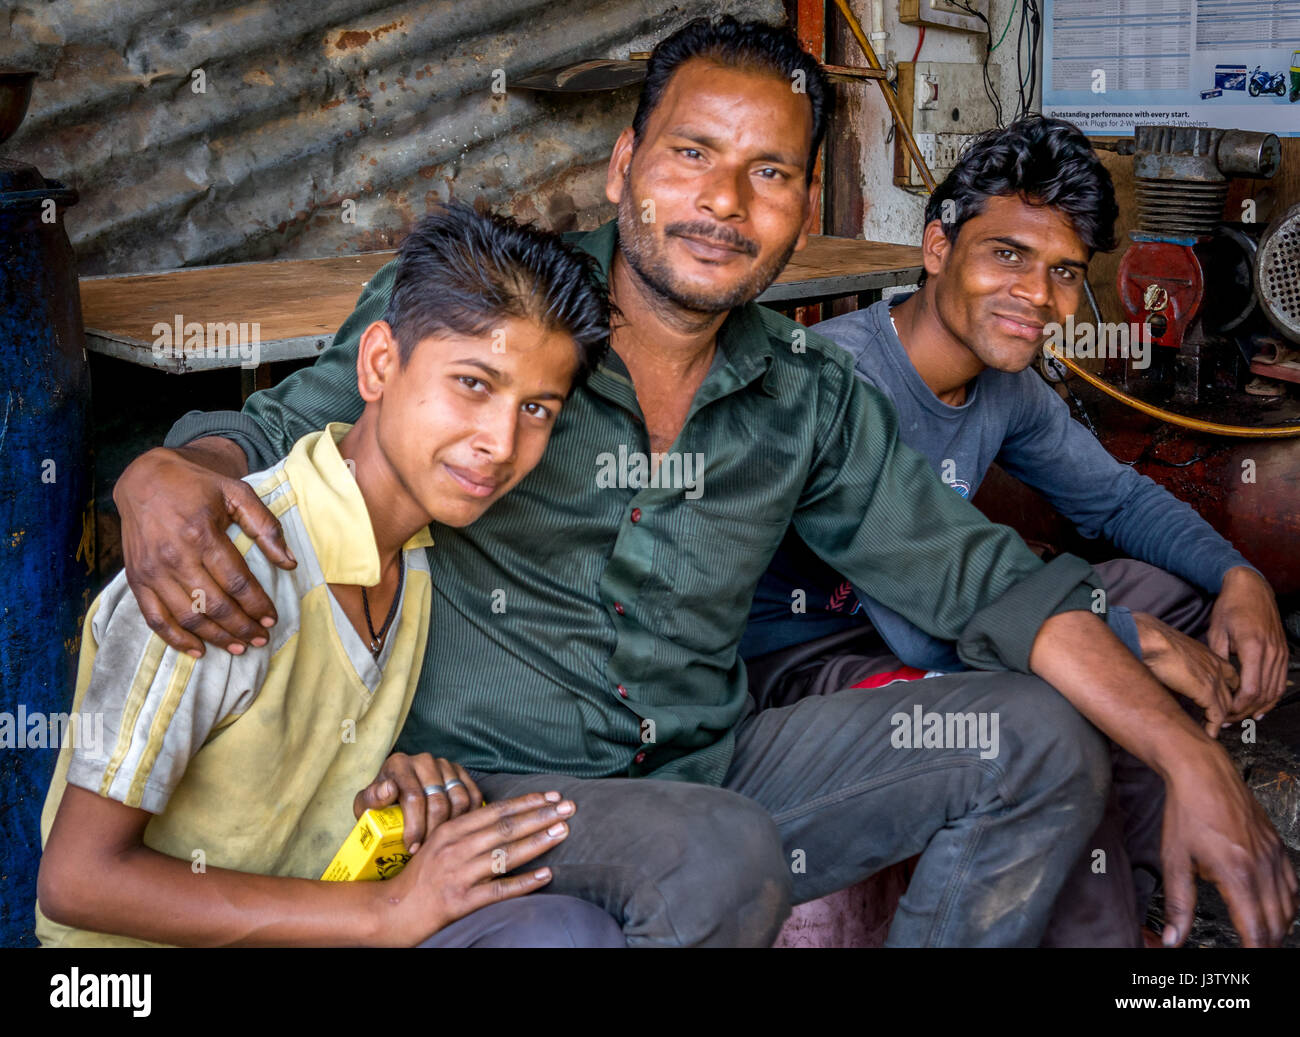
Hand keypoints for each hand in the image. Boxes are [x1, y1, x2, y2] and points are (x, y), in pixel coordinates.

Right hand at [114, 444, 294, 655]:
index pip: (237, 582)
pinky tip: (198, 650)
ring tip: (240, 647)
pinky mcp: (136, 579)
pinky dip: (176, 639)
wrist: (145, 477)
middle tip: (262, 638)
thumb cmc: (197, 485)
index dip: (257, 605)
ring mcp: (152, 571)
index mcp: (201, 534)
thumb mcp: (237, 493)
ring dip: (217, 637)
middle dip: (242, 627)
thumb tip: (289, 563)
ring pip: (188, 617)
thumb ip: (266, 526)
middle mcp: (174, 556)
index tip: (272, 618)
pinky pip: (155, 619)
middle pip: (214, 605)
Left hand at [353, 752, 484, 852]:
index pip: (413, 797)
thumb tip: (389, 789)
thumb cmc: (380, 804)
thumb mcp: (365, 804)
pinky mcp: (461, 772)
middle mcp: (424, 760)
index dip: (414, 826)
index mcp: (398, 764)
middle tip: (426, 851)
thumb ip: (371, 798)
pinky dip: (469, 816)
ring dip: (451, 826)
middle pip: (438, 801)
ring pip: (459, 799)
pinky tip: (456, 832)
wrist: (395, 794)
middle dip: (432, 831)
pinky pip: (474, 796)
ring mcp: (445, 765)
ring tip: (440, 842)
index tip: (411, 847)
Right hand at [375, 790, 575, 945]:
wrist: (392, 911)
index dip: (527, 801)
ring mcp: (459, 875)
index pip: (496, 810)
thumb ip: (468, 830)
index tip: (552, 794)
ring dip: (538, 841)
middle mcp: (456, 848)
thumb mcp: (439, 843)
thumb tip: (505, 816)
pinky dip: (525, 882)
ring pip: (506, 854)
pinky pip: (499, 890)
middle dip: (541, 815)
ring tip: (563, 830)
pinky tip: (547, 874)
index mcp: (451, 830)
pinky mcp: (461, 901)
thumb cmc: (420, 875)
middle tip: (569, 806)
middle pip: (506, 828)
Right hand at [1133, 611, 1238, 736]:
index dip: (1227, 692)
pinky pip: (1217, 715)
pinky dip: (1213, 727)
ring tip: (1213, 732)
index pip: (1231, 678)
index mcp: (1210, 656)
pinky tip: (1209, 734)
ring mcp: (1214, 679)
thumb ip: (1181, 670)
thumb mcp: (1173, 654)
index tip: (1221, 704)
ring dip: (1221, 721)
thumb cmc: (1153, 641)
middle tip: (1219, 723)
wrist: (1150, 639)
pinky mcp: (1206, 692)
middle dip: (1228, 710)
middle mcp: (1217, 667)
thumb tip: (1172, 687)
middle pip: (1232, 694)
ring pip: (1226, 707)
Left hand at [1158, 746, 1297, 946]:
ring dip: (1279, 927)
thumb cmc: (1186, 810)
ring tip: (1264, 938)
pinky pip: (1293, 884)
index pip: (1256, 929)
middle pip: (1277, 923)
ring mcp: (1274, 855)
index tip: (1248, 960)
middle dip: (1267, 943)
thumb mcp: (1174, 859)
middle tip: (1254, 951)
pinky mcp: (1277, 846)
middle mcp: (1262, 866)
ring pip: (1290, 906)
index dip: (1254, 951)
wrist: (1202, 772)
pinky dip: (1288, 904)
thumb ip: (1178, 903)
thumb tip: (1174, 937)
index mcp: (1237, 873)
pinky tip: (1276, 909)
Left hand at [1207, 567, 1288, 721]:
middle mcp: (1271, 652)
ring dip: (1259, 707)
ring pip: (1275, 690)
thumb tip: (1215, 682)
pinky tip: (1261, 707)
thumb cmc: (1230, 607)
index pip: (1251, 688)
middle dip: (1246, 711)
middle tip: (1229, 720)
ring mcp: (1280, 652)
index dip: (1239, 706)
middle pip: (1263, 693)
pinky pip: (1281, 681)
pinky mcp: (1283, 651)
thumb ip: (1218, 658)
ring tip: (1242, 718)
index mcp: (1253, 647)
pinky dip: (1272, 697)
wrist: (1251, 587)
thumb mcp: (1216, 631)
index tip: (1225, 713)